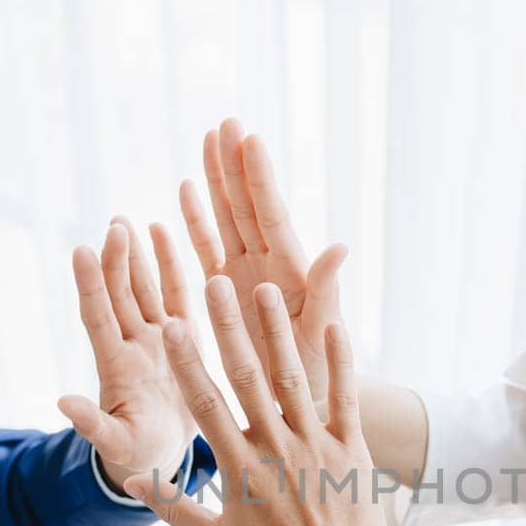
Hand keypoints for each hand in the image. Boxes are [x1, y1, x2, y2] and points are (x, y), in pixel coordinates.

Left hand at [57, 218, 196, 492]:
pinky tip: (162, 233)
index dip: (90, 286)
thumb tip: (62, 403)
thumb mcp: (115, 445)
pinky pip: (176, 296)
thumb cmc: (136, 455)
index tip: (80, 251)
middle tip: (115, 224)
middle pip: (120, 296)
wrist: (161, 455)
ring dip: (135, 256)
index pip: (99, 319)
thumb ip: (92, 426)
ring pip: (144, 290)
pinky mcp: (181, 338)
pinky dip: (170, 266)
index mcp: (117, 369)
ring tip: (126, 222)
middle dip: (116, 260)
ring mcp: (155, 340)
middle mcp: (132, 347)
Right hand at [122, 275, 401, 525]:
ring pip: (294, 379)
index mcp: (239, 469)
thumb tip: (132, 483)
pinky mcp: (352, 450)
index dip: (187, 362)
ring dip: (279, 332)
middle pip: (247, 378)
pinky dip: (340, 363)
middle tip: (215, 283)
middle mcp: (276, 450)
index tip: (172, 325)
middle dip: (228, 328)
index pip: (206, 405)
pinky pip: (346, 399)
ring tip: (267, 290)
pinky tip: (334, 326)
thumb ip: (172, 508)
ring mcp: (317, 447)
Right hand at [180, 118, 348, 405]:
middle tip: (226, 123)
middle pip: (247, 205)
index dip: (259, 177)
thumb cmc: (318, 370)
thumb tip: (341, 247)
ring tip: (207, 140)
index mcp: (290, 269)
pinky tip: (184, 190)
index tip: (250, 138)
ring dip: (216, 181)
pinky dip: (195, 221)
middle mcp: (267, 264)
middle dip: (235, 164)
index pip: (270, 214)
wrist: (298, 401)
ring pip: (226, 218)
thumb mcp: (322, 330)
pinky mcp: (224, 290)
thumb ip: (326, 290)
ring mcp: (245, 273)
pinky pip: (206, 248)